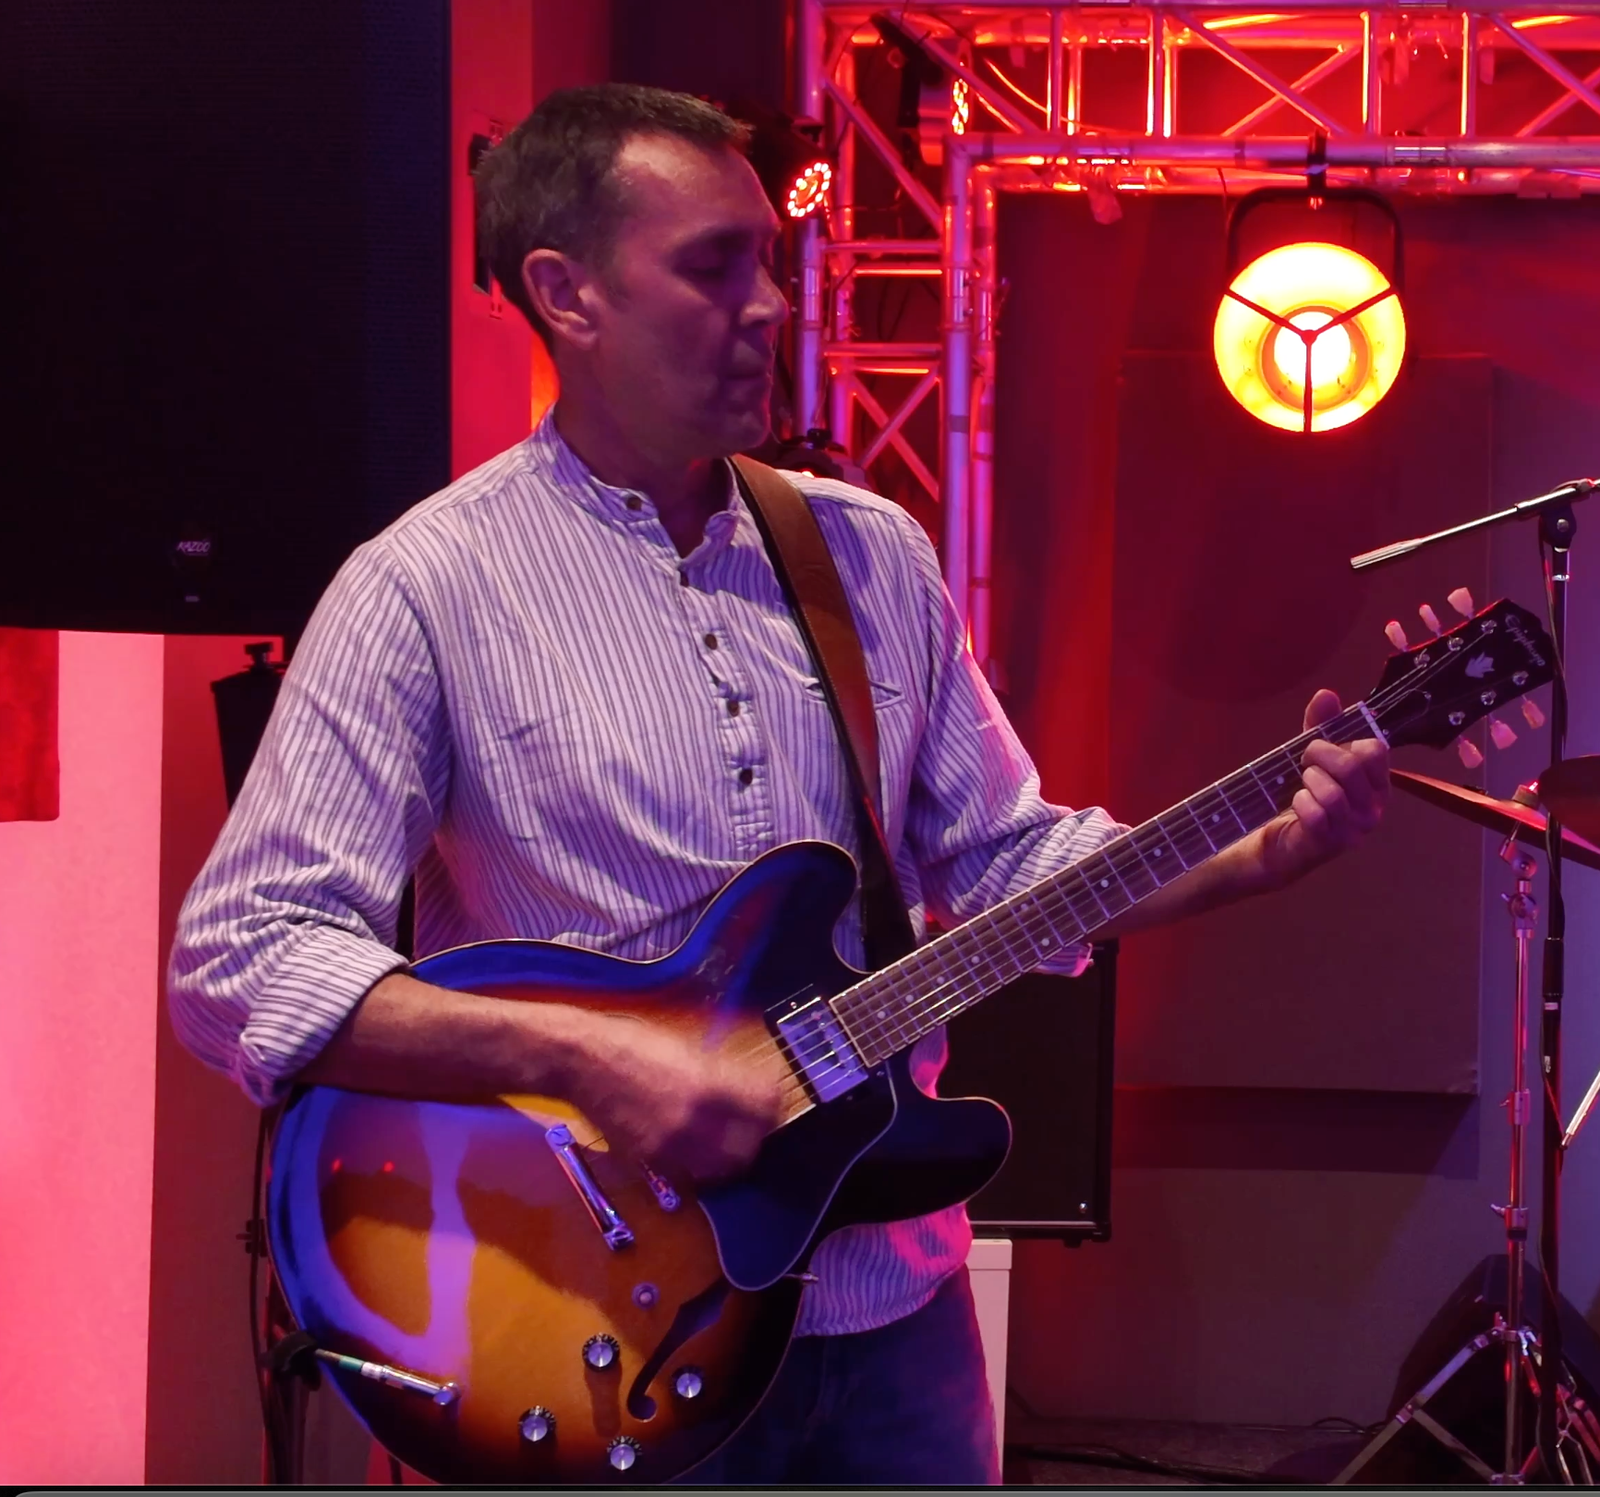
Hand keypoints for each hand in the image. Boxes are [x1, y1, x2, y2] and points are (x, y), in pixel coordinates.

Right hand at [567, 1016, 784, 1184]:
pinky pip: (688, 1172)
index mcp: (708, 1084)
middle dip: (756, 1137)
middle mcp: (694, 1120)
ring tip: (728, 1141)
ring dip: (730, 1157)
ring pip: (720, 1169)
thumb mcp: (687, 1047)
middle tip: (755, 1126)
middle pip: (749, 1148)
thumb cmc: (634, 1042)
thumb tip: (749, 1088)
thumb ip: (720, 1073)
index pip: (764, 1106)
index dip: (774, 1104)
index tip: (773, 1100)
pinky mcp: (649, 1160)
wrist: (582, 1061)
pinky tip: (696, 1148)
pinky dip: (699, 1165)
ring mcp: (670, 1145)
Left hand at [1257, 688, 1389, 887]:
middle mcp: (1374, 807)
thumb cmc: (1301, 797)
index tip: (1322, 748)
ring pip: (1334, 793)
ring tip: (1301, 786)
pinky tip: (1297, 804)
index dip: (1343, 741)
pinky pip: (1318, 815)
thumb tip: (1326, 694)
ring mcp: (1355, 829)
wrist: (1276, 841)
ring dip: (1308, 782)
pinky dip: (1300, 803)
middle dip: (1318, 755)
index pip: (1375, 750)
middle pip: (1352, 766)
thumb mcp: (1310, 757)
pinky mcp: (1333, 845)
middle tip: (1303, 763)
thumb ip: (1320, 726)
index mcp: (1376, 782)